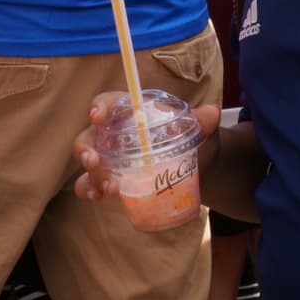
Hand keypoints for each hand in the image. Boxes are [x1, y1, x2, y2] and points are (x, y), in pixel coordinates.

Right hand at [73, 91, 220, 201]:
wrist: (199, 167)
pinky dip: (88, 189)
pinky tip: (96, 197)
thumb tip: (213, 112)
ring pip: (89, 161)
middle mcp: (117, 133)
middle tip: (95, 161)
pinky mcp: (111, 178)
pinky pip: (90, 182)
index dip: (100, 106)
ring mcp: (111, 157)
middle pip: (91, 135)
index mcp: (135, 112)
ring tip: (108, 187)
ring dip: (92, 174)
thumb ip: (203, 121)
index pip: (111, 103)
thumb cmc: (193, 139)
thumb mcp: (199, 129)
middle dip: (86, 148)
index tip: (97, 116)